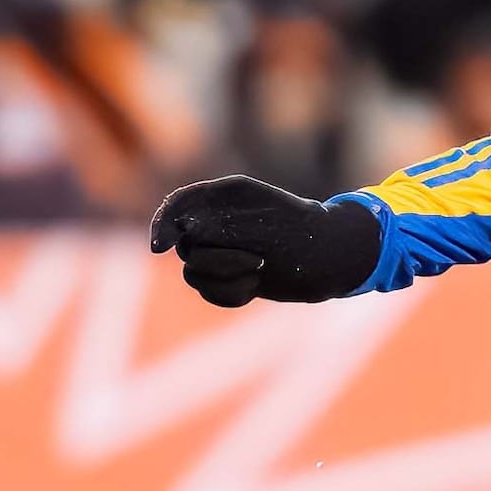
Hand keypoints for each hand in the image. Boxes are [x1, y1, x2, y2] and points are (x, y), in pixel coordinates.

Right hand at [148, 178, 381, 305]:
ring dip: (226, 278)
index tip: (160, 247)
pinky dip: (232, 294)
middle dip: (216, 258)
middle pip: (185, 245)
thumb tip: (182, 230)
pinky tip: (256, 287)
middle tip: (256, 260)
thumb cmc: (301, 231)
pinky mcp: (229, 276)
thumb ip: (217, 220)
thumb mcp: (259, 219)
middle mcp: (218, 222)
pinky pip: (209, 291)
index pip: (176, 206)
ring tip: (260, 272)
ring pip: (194, 273)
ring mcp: (222, 249)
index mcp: (223, 197)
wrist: (331, 258)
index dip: (162, 225)